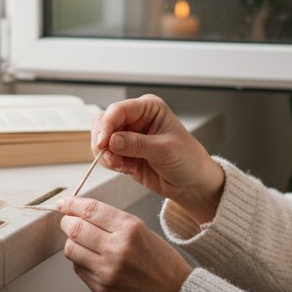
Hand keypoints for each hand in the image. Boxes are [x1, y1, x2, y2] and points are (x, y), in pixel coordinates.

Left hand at [57, 196, 191, 291]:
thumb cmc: (163, 265)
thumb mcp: (144, 232)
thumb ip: (114, 223)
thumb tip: (83, 214)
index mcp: (131, 229)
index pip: (90, 210)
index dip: (72, 204)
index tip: (64, 204)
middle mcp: (117, 248)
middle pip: (75, 228)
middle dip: (67, 223)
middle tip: (68, 222)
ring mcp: (108, 271)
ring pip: (71, 250)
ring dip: (72, 244)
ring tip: (82, 244)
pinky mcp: (102, 289)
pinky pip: (78, 269)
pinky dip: (80, 262)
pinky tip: (93, 261)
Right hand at [93, 94, 224, 222]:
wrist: (191, 182)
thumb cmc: (187, 159)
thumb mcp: (164, 150)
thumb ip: (137, 144)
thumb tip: (112, 141)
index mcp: (148, 108)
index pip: (118, 110)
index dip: (107, 125)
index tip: (102, 143)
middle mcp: (135, 119)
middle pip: (103, 122)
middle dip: (103, 142)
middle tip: (113, 159)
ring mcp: (127, 136)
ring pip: (100, 140)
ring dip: (107, 156)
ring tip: (125, 167)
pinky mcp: (123, 153)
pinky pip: (105, 156)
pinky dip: (111, 164)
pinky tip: (129, 169)